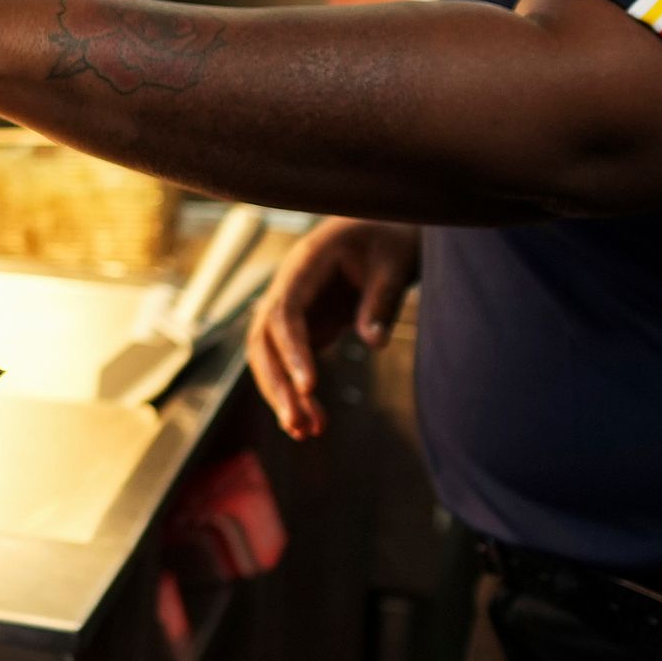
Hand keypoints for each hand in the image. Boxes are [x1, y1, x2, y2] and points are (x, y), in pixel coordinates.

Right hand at [244, 218, 421, 440]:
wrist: (386, 227)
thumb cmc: (392, 237)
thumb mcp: (397, 262)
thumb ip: (382, 298)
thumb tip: (373, 341)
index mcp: (306, 264)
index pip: (286, 311)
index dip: (293, 350)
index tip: (310, 386)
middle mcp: (288, 286)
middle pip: (265, 340)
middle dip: (277, 383)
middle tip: (298, 425)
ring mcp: (292, 307)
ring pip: (270, 356)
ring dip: (283, 394)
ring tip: (306, 433)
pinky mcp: (304, 325)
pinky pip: (289, 362)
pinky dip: (297, 392)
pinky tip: (311, 424)